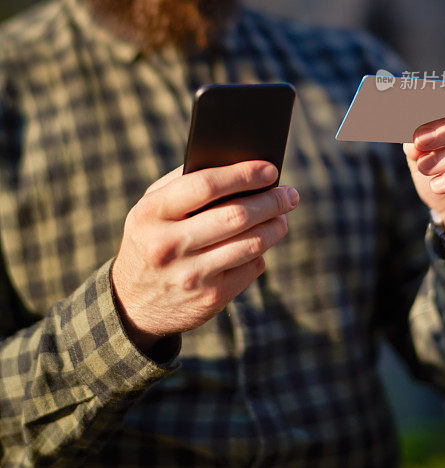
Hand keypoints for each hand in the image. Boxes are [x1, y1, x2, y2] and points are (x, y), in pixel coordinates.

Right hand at [111, 161, 298, 350]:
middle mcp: (168, 246)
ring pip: (252, 243)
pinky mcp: (211, 299)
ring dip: (275, 226)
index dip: (243, 175)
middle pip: (236, 215)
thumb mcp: (151, 209)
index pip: (206, 186)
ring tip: (282, 216)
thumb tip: (238, 163)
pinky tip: (261, 243)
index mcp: (152, 213)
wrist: (132, 304)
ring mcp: (190, 275)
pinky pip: (251, 267)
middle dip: (271, 201)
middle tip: (289, 194)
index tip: (270, 170)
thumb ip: (184, 183)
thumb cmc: (151, 239)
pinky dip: (261, 252)